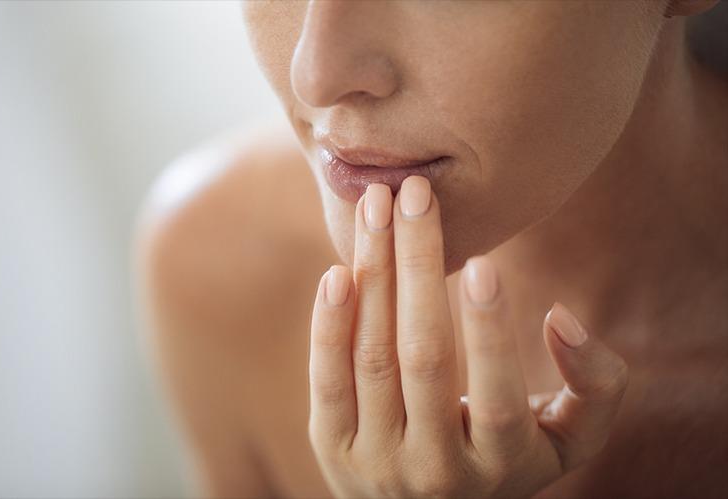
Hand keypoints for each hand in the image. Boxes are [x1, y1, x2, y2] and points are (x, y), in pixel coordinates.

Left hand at [308, 176, 628, 497]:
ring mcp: (376, 460)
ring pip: (372, 358)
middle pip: (422, 359)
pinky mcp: (332, 447)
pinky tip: (339, 270)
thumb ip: (594, 385)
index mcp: (500, 464)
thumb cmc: (507, 456)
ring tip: (376, 205)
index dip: (489, 330)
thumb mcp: (567, 437)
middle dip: (417, 267)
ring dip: (372, 274)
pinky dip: (329, 325)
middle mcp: (435, 468)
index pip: (497, 396)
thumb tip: (560, 318)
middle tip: (416, 193)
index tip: (481, 261)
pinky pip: (326, 380)